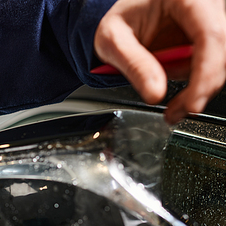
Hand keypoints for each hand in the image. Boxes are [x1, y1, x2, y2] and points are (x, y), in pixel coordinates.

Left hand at [94, 0, 225, 123]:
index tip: (193, 102)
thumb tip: (155, 94)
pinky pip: (211, 66)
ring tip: (172, 108)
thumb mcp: (113, 40)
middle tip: (176, 112)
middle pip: (220, 51)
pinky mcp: (209, 40)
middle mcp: (205, 6)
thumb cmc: (119, 21)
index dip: (206, 72)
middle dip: (201, 88)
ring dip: (198, 89)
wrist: (123, 18)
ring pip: (219, 62)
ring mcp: (210, 22)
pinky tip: (179, 98)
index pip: (210, 35)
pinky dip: (196, 86)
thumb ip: (134, 65)